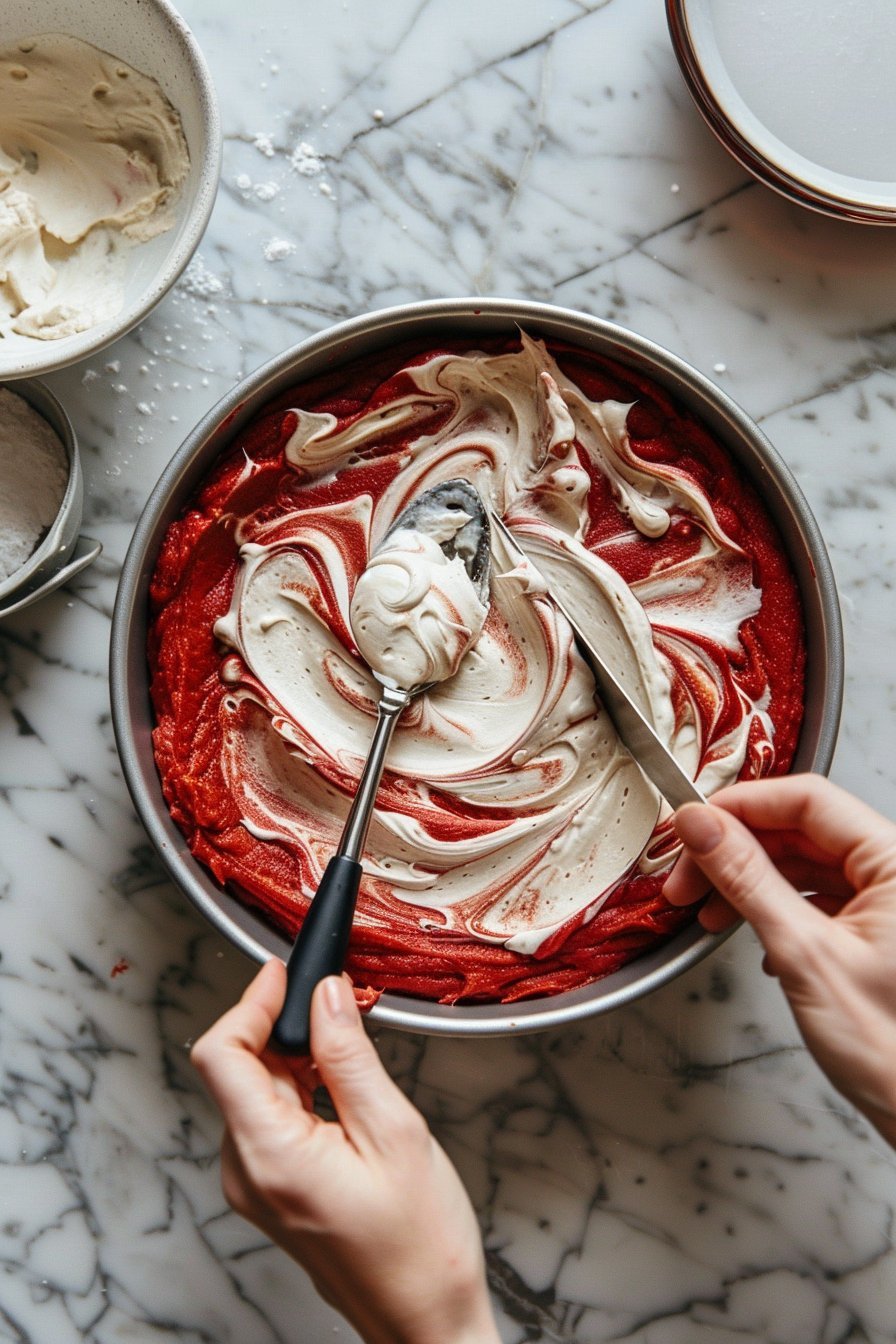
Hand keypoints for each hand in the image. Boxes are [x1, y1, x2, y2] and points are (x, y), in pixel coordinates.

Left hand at [191, 962, 500, 1343]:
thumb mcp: (393, 1131)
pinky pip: (271, 1120)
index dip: (250, 1002)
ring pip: (256, 1091)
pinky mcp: (273, 1192)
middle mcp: (248, 1173)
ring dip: (295, 1053)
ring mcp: (257, 1186)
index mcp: (269, 1156)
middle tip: (336, 996)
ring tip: (349, 1037)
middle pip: (238, 1068)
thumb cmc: (421, 1244)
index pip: (221, 1054)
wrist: (426, 1321)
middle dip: (282, 1022)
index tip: (286, 973)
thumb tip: (323, 994)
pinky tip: (343, 1082)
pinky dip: (301, 1087)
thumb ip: (348, 1055)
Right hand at [665, 774, 895, 1146]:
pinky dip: (777, 910)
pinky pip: (819, 897)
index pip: (808, 799)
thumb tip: (702, 827)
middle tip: (686, 878)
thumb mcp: (802, 954)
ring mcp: (890, 903)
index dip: (742, 807)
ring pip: (806, 864)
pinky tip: (752, 937)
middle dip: (737, 851)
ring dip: (750, 883)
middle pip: (803, 830)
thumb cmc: (892, 1050)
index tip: (691, 826)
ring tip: (707, 912)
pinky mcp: (879, 932)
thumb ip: (747, 879)